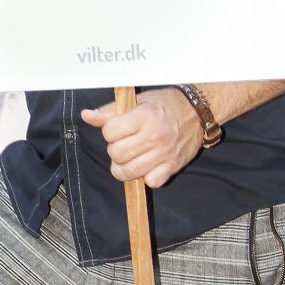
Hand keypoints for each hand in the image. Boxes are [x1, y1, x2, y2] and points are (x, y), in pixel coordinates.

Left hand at [80, 90, 201, 189]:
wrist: (198, 111)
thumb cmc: (164, 105)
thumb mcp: (136, 102)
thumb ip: (110, 111)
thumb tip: (86, 115)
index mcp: (144, 116)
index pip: (109, 132)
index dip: (109, 132)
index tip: (117, 129)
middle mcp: (155, 135)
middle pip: (116, 154)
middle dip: (115, 150)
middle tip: (124, 144)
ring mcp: (165, 153)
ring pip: (129, 172)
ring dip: (124, 168)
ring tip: (129, 158)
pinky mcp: (174, 166)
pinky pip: (151, 182)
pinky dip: (146, 178)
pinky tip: (147, 166)